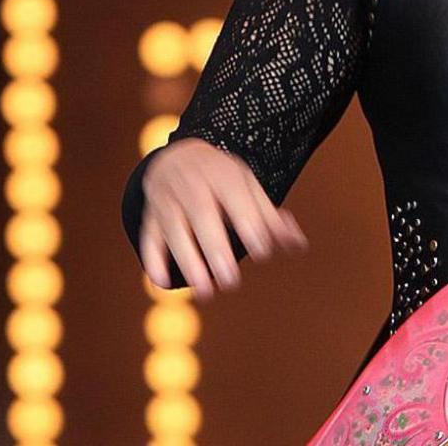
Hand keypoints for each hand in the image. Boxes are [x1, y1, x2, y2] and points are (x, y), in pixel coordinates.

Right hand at [138, 137, 308, 299]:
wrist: (178, 156)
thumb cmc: (222, 178)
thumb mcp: (249, 187)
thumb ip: (270, 217)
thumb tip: (298, 245)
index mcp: (223, 175)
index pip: (236, 199)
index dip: (249, 225)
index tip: (263, 253)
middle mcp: (192, 185)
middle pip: (202, 216)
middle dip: (216, 249)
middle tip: (231, 282)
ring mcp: (168, 201)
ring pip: (174, 230)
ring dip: (187, 261)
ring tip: (204, 291)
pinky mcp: (151, 217)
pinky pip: (148, 237)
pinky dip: (152, 259)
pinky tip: (162, 283)